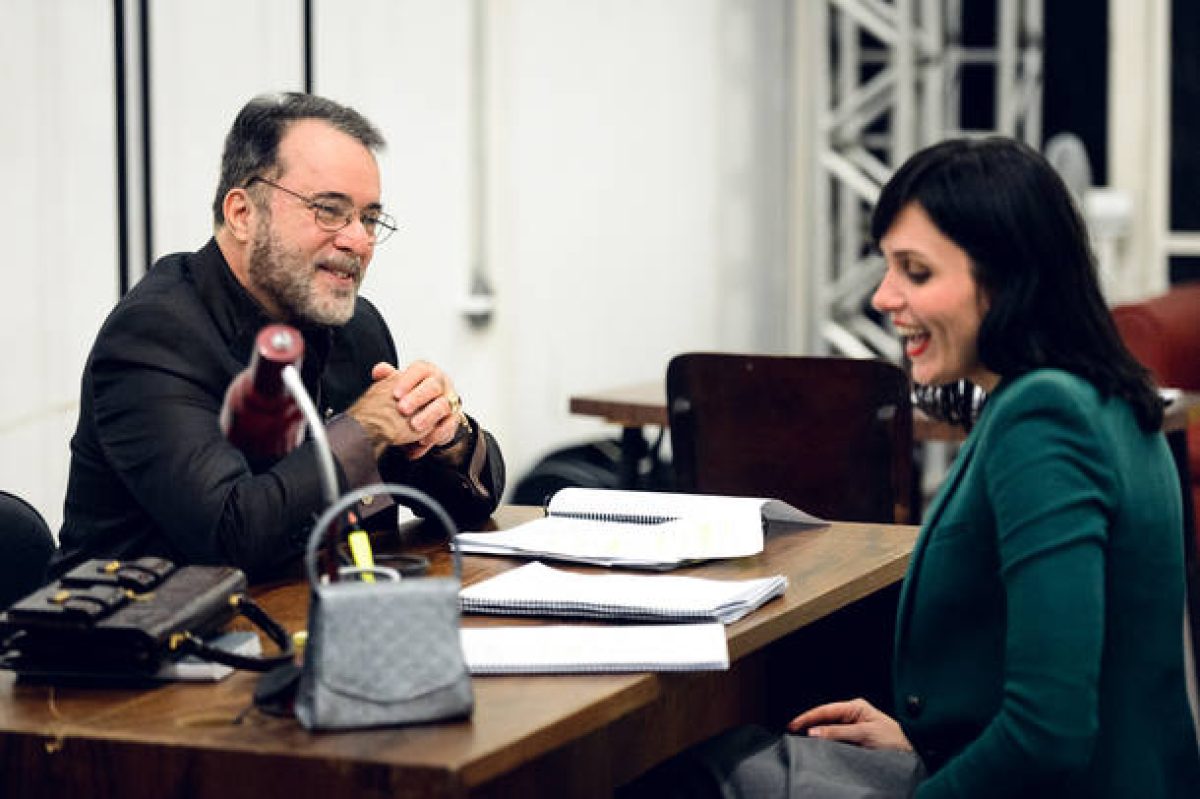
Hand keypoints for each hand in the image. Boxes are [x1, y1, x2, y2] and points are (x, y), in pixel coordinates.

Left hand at [367, 360, 463, 458]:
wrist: (430, 410)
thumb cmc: (412, 394)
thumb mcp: (400, 384)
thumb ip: (389, 377)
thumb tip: (378, 371)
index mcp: (427, 372)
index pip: (419, 370)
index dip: (408, 381)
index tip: (395, 394)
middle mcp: (441, 384)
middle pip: (433, 386)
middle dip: (418, 397)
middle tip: (402, 409)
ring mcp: (449, 401)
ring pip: (443, 406)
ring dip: (428, 416)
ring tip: (414, 426)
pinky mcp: (453, 420)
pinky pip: (448, 426)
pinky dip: (436, 434)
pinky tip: (423, 441)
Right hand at [787, 698, 912, 751]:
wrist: (915, 753)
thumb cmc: (896, 740)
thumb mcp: (864, 734)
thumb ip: (838, 733)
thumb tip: (813, 732)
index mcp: (855, 707)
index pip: (825, 710)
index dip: (807, 718)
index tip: (793, 725)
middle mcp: (854, 715)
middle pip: (825, 719)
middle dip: (809, 726)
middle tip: (793, 734)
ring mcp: (855, 728)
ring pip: (830, 730)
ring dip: (818, 735)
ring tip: (802, 741)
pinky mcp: (857, 741)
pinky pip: (837, 740)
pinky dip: (827, 743)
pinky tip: (820, 747)